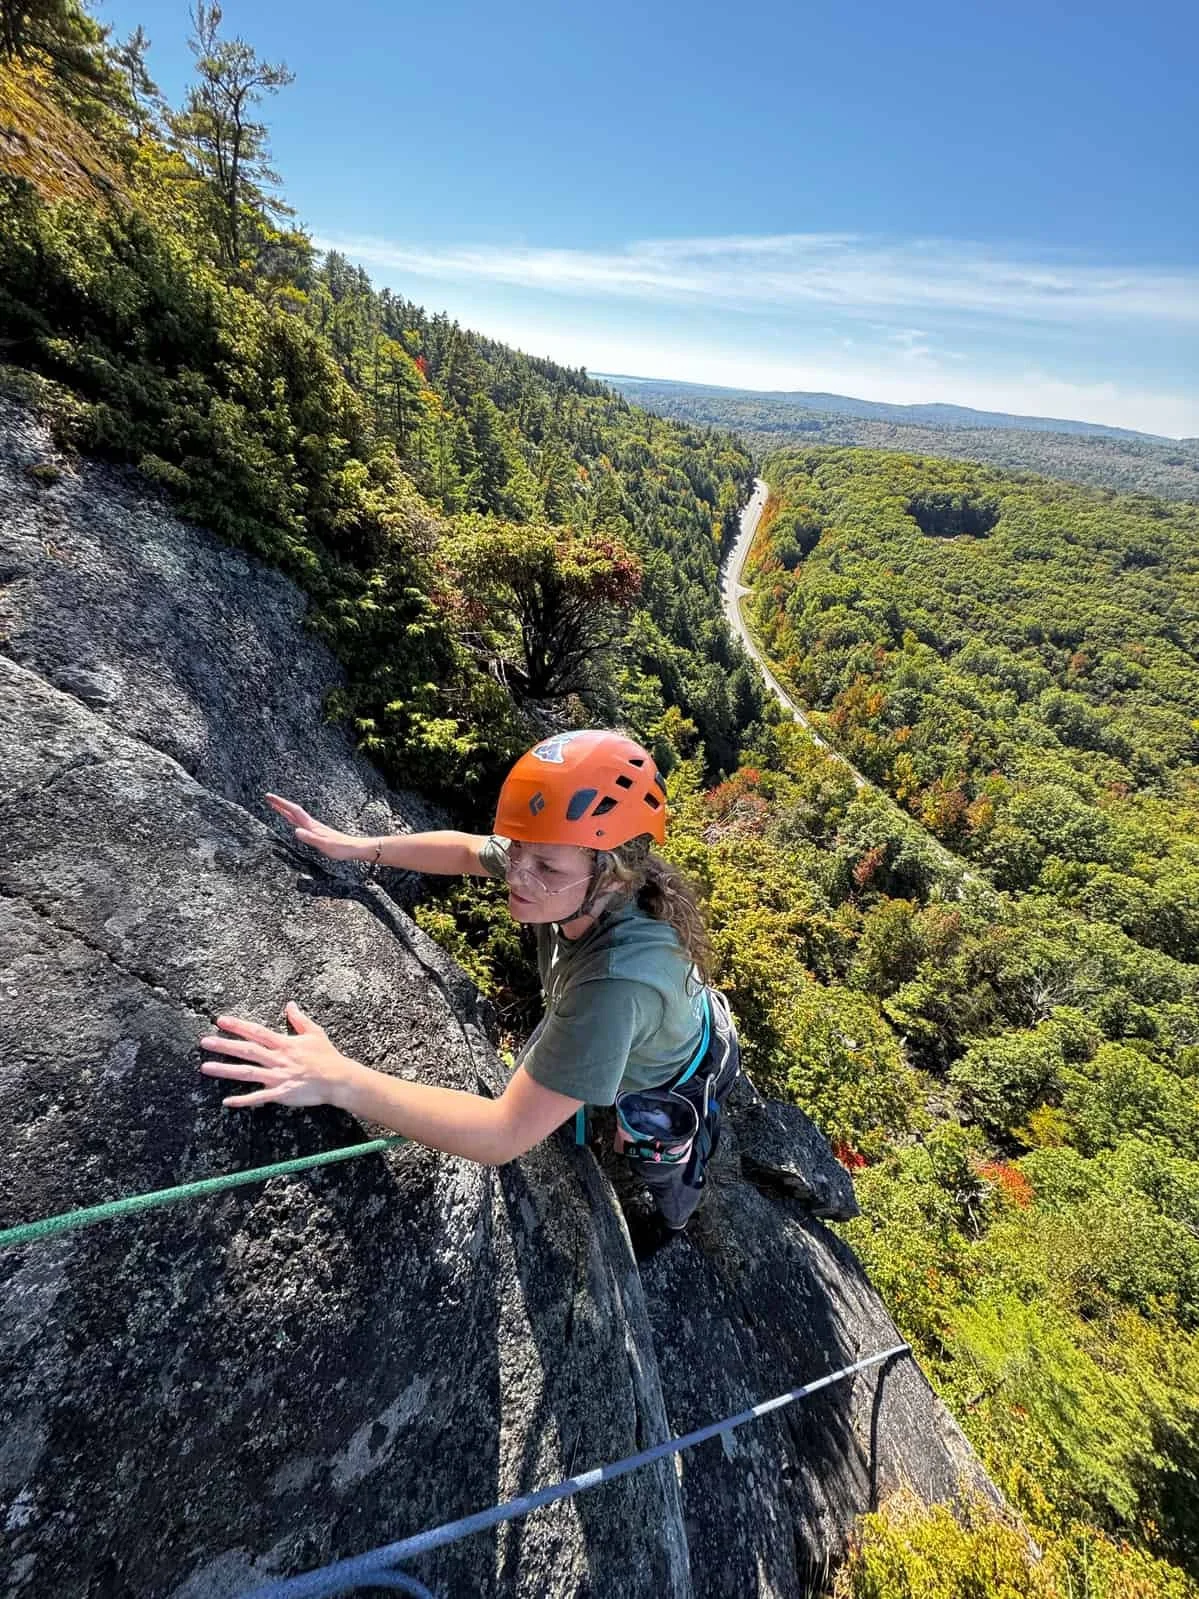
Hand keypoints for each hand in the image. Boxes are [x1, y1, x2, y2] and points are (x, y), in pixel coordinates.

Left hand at [199, 1001, 358, 1107]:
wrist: (338, 1080)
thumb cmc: (327, 1056)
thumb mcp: (314, 1033)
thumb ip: (299, 1019)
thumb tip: (290, 1004)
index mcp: (284, 1044)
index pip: (257, 1032)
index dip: (238, 1026)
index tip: (221, 1021)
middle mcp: (277, 1059)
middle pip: (246, 1050)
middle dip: (224, 1045)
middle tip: (204, 1042)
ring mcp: (277, 1077)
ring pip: (247, 1072)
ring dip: (225, 1070)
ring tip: (205, 1067)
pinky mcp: (280, 1093)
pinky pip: (258, 1097)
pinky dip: (242, 1100)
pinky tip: (227, 1102)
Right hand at [265, 792, 368, 861]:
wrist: (354, 848)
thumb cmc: (340, 848)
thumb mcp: (324, 845)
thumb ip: (310, 838)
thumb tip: (296, 831)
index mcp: (311, 826)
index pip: (293, 811)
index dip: (281, 804)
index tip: (269, 798)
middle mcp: (312, 824)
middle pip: (293, 811)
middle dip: (280, 804)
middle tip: (268, 798)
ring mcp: (314, 827)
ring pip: (296, 816)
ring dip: (285, 810)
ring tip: (276, 806)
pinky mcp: (317, 832)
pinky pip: (300, 822)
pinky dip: (292, 818)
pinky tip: (293, 820)